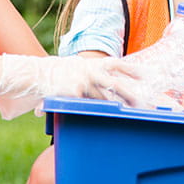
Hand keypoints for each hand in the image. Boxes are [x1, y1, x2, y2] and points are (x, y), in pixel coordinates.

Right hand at [0, 54, 150, 118]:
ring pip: (104, 100)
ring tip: (131, 116)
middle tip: (145, 104)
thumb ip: (91, 71)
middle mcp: (91, 72)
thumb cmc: (57, 72)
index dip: (132, 70)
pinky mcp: (75, 95)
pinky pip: (87, 107)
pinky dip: (94, 114)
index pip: (118, 64)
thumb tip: (107, 79)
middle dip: (132, 95)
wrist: (37, 74)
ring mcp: (83, 83)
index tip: (147, 75)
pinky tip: (104, 120)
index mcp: (93, 64)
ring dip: (116, 109)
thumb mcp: (76, 66)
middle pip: (116, 85)